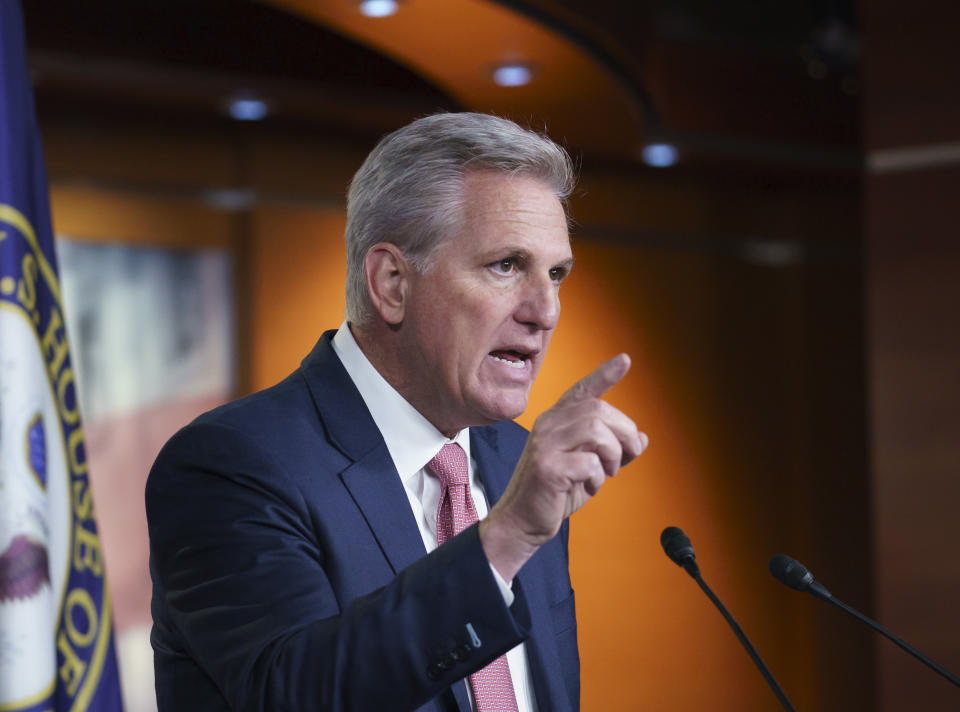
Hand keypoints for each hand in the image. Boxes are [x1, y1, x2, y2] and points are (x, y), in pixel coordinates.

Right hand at [479, 354, 647, 580]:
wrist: (522, 522)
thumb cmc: (554, 493)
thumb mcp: (588, 469)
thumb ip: (612, 451)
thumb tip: (642, 439)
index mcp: (556, 421)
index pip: (582, 390)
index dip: (605, 374)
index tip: (626, 359)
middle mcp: (548, 425)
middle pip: (599, 410)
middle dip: (624, 432)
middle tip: (627, 456)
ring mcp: (545, 445)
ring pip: (596, 430)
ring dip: (613, 453)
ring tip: (608, 471)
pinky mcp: (547, 468)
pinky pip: (589, 462)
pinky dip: (598, 477)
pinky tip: (589, 486)